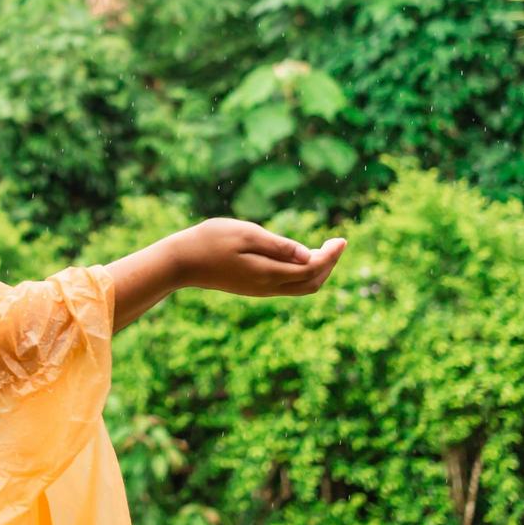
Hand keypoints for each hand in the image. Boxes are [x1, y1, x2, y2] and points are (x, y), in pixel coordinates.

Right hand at [161, 217, 344, 297]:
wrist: (181, 262)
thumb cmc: (210, 241)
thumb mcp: (246, 235)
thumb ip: (279, 246)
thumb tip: (309, 255)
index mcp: (269, 273)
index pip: (312, 269)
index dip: (331, 255)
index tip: (342, 239)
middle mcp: (268, 287)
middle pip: (311, 283)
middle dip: (329, 265)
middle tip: (336, 243)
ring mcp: (260, 290)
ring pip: (301, 287)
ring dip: (317, 270)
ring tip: (324, 249)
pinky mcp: (253, 288)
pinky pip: (288, 286)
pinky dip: (302, 273)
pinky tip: (300, 257)